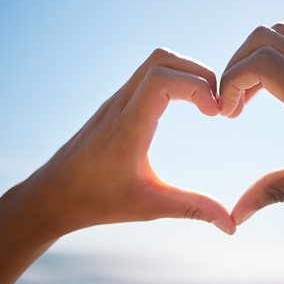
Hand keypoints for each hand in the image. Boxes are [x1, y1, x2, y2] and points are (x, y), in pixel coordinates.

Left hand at [31, 47, 234, 234]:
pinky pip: (146, 76)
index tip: (214, 114)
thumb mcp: (149, 206)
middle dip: (198, 72)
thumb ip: (192, 209)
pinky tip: (184, 104)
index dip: (197, 86)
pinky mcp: (115, 104)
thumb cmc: (96, 201)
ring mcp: (116, 101)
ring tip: (204, 102)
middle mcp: (121, 105)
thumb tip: (230, 224)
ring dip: (185, 73)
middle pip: (162, 59)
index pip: (162, 79)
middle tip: (214, 103)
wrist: (53, 195)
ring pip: (154, 63)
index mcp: (129, 126)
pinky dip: (172, 79)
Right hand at [220, 22, 283, 224]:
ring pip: (281, 37)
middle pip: (265, 38)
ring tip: (247, 100)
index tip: (226, 113)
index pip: (264, 61)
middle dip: (235, 65)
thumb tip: (235, 217)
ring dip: (253, 60)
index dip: (231, 79)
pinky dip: (272, 62)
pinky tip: (271, 96)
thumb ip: (275, 192)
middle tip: (231, 105)